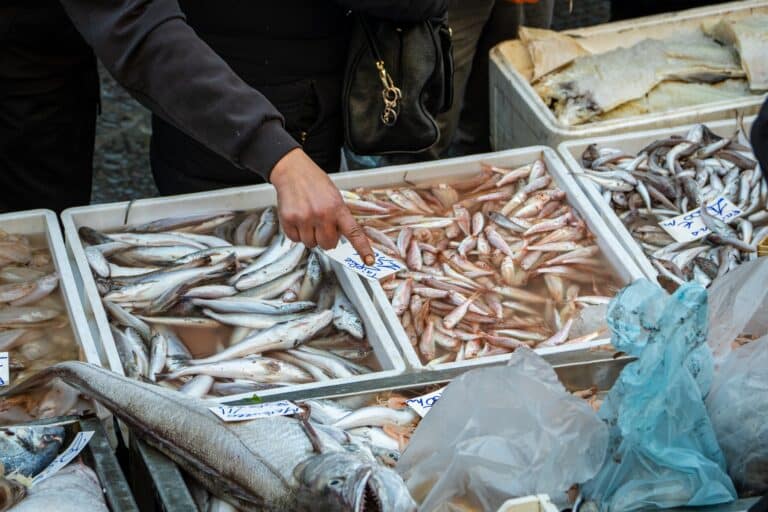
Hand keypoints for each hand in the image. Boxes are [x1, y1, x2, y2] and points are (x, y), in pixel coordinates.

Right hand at [270, 148, 374, 264]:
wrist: (293, 171)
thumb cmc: (315, 183)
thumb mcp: (334, 197)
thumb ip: (339, 217)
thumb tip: (340, 237)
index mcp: (337, 208)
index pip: (354, 233)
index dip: (362, 248)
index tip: (369, 261)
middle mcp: (322, 214)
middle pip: (328, 245)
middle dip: (326, 239)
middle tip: (322, 226)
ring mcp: (305, 218)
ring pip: (311, 244)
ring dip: (310, 236)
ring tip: (308, 219)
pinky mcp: (289, 220)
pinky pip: (295, 239)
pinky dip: (297, 233)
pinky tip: (298, 219)